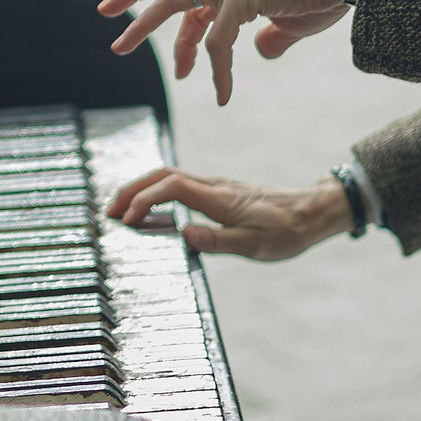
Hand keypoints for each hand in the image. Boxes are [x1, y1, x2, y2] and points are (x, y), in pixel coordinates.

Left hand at [98, 0, 343, 104]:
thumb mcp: (292, 20)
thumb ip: (273, 36)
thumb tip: (261, 50)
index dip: (174, 21)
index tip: (174, 58)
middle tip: (105, 20)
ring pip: (173, 1)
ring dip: (143, 26)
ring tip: (120, 49)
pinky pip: (218, 40)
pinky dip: (215, 70)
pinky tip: (220, 94)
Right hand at [105, 167, 349, 260]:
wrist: (310, 213)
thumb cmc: (286, 232)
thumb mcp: (255, 246)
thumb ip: (218, 241)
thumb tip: (184, 235)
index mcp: (219, 198)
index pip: (171, 187)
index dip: (144, 198)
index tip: (126, 219)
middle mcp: (214, 186)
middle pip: (163, 174)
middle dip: (132, 189)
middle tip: (109, 211)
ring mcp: (216, 186)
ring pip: (170, 176)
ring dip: (143, 189)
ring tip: (122, 210)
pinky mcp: (219, 192)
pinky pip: (180, 184)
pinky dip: (157, 192)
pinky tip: (152, 209)